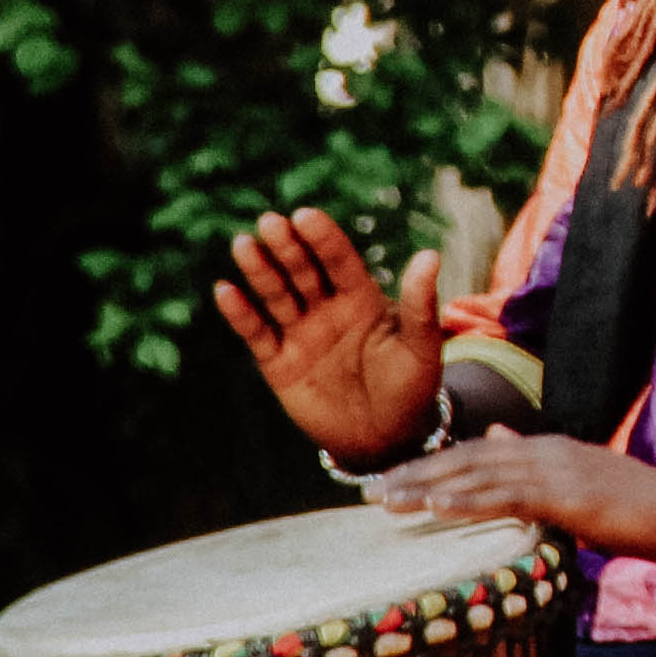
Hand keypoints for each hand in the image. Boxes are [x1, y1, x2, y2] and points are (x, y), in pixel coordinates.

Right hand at [213, 210, 444, 462]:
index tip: (306, 215)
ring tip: (243, 244)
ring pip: (276, 295)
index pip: (339, 260)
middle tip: (270, 222)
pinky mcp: (279, 363)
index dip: (323, 238)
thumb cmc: (411, 389)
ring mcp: (301, 334)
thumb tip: (430, 254)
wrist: (386, 440)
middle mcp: (326, 309)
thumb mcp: (420, 348)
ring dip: (260, 270)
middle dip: (287, 247)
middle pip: (303, 271)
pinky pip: (256, 333)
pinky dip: (240, 313)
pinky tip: (225, 290)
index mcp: (361, 298)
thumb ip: (420, 305)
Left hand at [366, 431, 655, 563]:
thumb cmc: (646, 509)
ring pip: (476, 475)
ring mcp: (557, 470)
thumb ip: (541, 465)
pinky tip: (433, 508)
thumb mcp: (588, 481)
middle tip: (368, 490)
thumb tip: (498, 443)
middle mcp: (547, 450)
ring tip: (384, 500)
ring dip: (426, 487)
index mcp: (550, 449)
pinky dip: (464, 500)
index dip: (432, 467)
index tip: (393, 481)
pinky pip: (505, 497)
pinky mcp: (567, 495)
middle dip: (415, 474)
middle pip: (466, 460)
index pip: (477, 456)